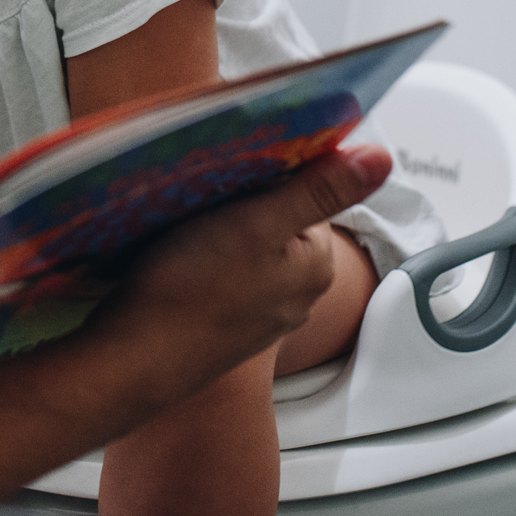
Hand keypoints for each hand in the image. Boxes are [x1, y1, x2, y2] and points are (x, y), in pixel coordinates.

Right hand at [59, 145, 392, 428]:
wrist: (134, 357)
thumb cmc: (190, 290)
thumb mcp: (257, 223)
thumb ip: (319, 190)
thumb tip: (380, 158)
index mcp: (317, 265)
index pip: (307, 193)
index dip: (268, 174)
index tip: (232, 175)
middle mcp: (299, 293)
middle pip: (279, 220)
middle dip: (245, 202)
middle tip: (204, 199)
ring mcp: (263, 313)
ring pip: (250, 247)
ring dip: (222, 230)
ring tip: (186, 228)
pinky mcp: (228, 323)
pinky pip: (227, 274)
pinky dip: (206, 259)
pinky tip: (179, 260)